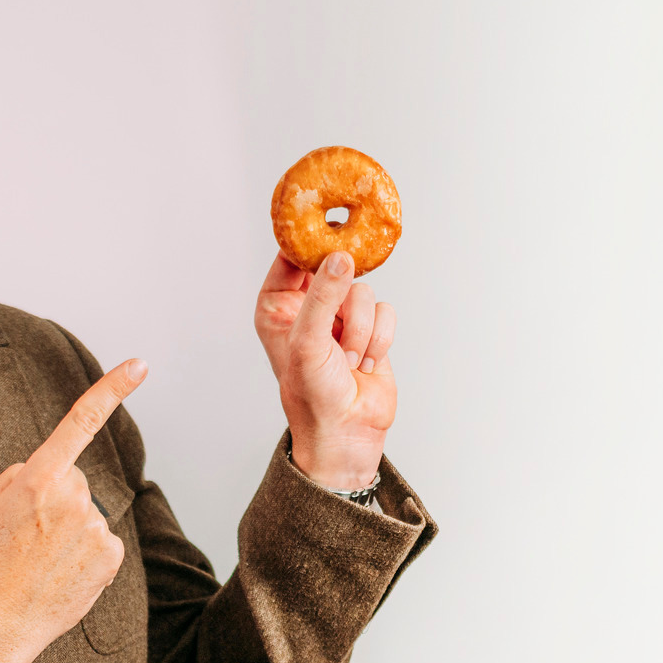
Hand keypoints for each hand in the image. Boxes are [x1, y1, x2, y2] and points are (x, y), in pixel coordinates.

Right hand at [0, 359, 148, 662]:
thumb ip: (18, 475)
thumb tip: (44, 467)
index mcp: (36, 478)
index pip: (79, 422)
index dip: (111, 390)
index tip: (139, 365)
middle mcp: (70, 497)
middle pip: (75, 483)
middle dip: (57, 503)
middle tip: (28, 539)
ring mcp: (94, 527)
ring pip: (88, 517)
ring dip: (71, 534)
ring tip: (41, 563)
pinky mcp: (110, 556)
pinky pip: (103, 544)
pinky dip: (87, 558)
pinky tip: (61, 576)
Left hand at [254, 250, 396, 489]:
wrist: (346, 433)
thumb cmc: (313, 394)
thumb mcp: (308, 341)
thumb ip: (322, 296)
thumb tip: (341, 257)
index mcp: (277, 306)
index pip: (291, 258)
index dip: (310, 242)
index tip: (331, 229)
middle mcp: (307, 308)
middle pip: (334, 267)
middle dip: (342, 296)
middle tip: (342, 311)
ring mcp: (340, 318)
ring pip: (364, 291)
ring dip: (361, 329)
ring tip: (350, 359)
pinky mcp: (370, 329)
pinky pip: (385, 311)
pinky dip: (380, 339)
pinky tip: (366, 364)